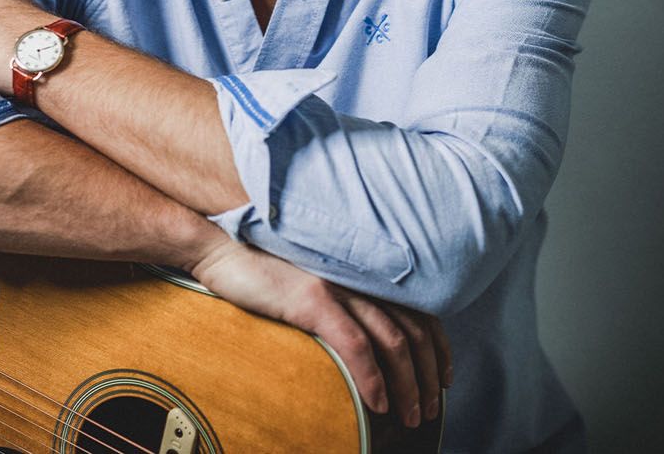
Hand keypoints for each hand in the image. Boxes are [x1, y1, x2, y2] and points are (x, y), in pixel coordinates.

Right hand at [189, 239, 449, 427]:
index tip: (442, 380)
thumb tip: (360, 344)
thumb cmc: (261, 271)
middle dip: (427, 377)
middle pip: (415, 331)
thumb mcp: (312, 286)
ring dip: (407, 385)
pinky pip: (355, 345)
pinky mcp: (314, 300)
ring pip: (393, 341)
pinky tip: (378, 402)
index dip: (438, 348)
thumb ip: (341, 304)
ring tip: (409, 416)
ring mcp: (339, 287)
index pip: (419, 311)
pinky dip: (373, 377)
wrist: (221, 248)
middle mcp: (359, 277)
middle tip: (427, 410)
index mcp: (362, 273)